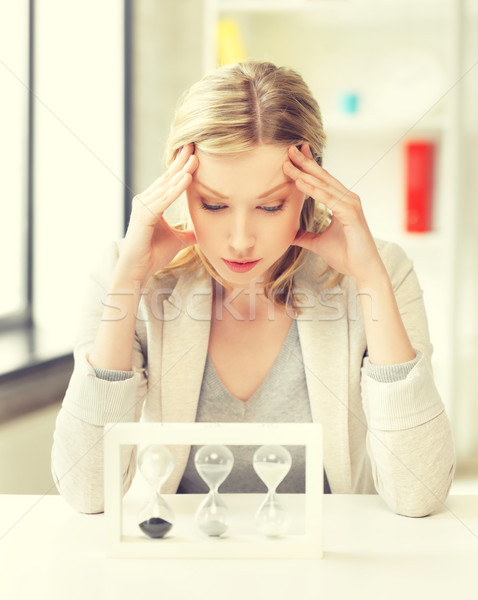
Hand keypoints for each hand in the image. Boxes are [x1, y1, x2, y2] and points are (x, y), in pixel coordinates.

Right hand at [116, 144, 198, 284]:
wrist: (138, 270)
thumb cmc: (154, 255)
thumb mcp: (179, 240)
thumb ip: (190, 233)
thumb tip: (204, 231)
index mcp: (152, 203)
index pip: (169, 180)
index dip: (182, 166)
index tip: (195, 152)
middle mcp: (145, 201)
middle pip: (167, 178)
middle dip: (181, 161)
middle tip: (194, 144)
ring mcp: (143, 207)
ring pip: (166, 186)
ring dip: (181, 172)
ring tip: (195, 158)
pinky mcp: (144, 216)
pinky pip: (163, 200)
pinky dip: (176, 190)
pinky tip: (187, 179)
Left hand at [283, 144, 385, 285]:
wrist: (363, 271)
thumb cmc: (346, 256)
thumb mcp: (318, 243)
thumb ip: (304, 236)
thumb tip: (289, 234)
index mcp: (341, 203)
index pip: (322, 181)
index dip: (308, 167)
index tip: (293, 156)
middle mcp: (348, 199)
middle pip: (323, 177)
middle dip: (304, 163)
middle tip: (288, 149)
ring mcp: (351, 205)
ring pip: (324, 185)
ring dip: (305, 174)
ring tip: (289, 164)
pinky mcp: (351, 214)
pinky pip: (329, 199)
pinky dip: (314, 190)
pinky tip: (301, 183)